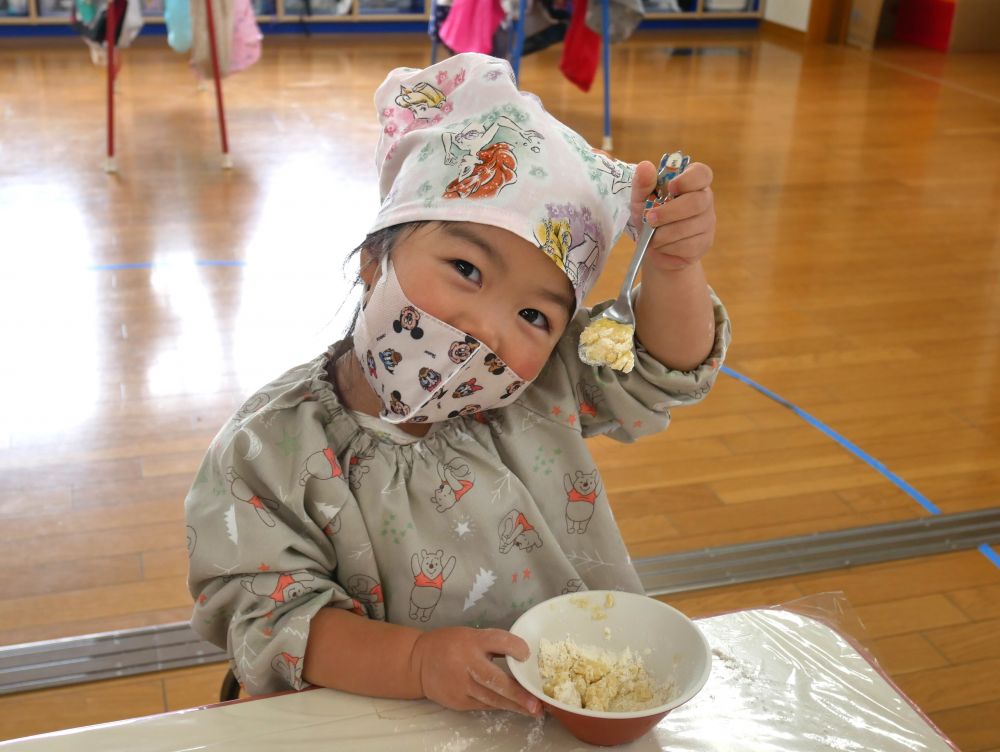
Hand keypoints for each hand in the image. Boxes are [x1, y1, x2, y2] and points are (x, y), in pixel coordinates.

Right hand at [411, 627, 542, 716]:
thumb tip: (521, 657)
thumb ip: (493, 644)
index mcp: (472, 641)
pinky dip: (499, 706)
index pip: (497, 641)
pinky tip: (514, 708)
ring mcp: (461, 685)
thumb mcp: (470, 636)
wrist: (418, 662)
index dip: (514, 647)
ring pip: (491, 698)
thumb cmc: (450, 645)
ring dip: (514, 705)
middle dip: (517, 693)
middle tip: (536, 702)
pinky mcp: (458, 701)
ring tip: (533, 710)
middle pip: (495, 679)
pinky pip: (483, 704)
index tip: (527, 655)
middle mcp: (467, 663)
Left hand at [629, 160, 715, 271]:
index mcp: (691, 182)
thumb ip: (643, 183)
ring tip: (652, 236)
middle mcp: (704, 199)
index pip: (702, 174)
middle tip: (650, 219)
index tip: (670, 188)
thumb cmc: (650, 217)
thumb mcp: (640, 199)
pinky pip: (689, 245)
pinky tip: (662, 246)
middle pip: (697, 202)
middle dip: (670, 212)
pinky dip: (669, 247)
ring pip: (690, 227)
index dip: (688, 180)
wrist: (653, 248)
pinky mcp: (705, 243)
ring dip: (665, 233)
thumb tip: (645, 166)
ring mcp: (708, 222)